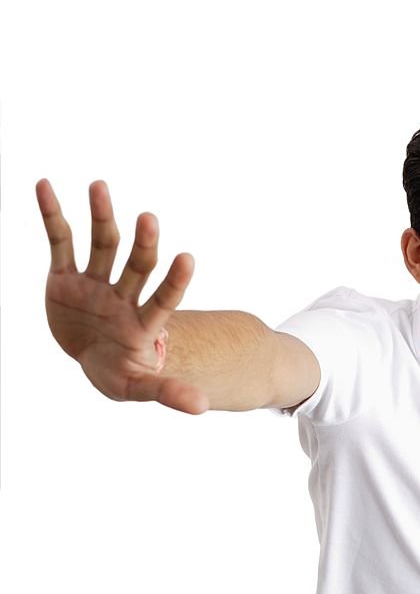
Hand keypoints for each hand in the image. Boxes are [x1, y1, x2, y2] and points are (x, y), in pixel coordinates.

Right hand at [36, 179, 208, 413]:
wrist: (93, 359)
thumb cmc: (120, 374)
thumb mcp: (140, 387)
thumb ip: (168, 392)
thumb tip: (202, 407)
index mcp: (142, 323)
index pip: (163, 300)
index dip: (174, 282)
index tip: (187, 259)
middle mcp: (122, 296)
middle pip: (137, 266)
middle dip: (143, 244)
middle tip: (149, 220)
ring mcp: (95, 283)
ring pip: (103, 245)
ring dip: (102, 217)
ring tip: (100, 186)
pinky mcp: (65, 277)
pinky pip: (60, 242)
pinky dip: (52, 215)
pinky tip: (45, 186)